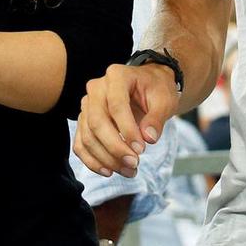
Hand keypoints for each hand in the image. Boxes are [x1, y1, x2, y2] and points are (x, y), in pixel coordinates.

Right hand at [74, 63, 178, 178]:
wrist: (148, 86)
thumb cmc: (156, 90)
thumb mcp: (165, 100)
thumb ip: (157, 118)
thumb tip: (148, 138)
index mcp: (117, 76)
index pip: (116, 105)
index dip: (127, 130)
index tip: (141, 149)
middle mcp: (97, 88)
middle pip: (97, 121)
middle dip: (114, 147)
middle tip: (133, 163)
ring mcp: (87, 104)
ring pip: (88, 135)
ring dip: (106, 158)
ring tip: (128, 170)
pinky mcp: (84, 120)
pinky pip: (81, 143)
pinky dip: (92, 160)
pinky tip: (109, 170)